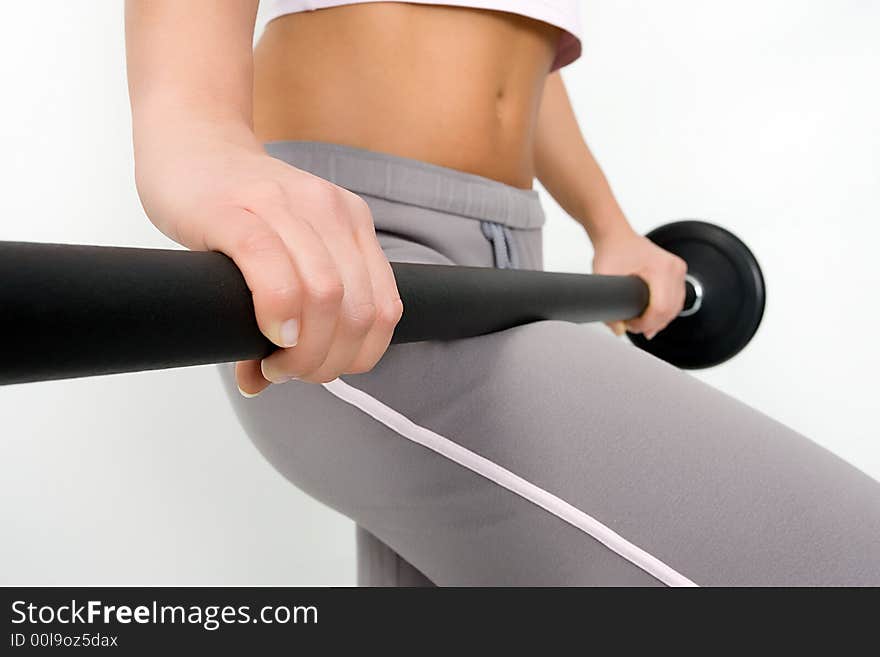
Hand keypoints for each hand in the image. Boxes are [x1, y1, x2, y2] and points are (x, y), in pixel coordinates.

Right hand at [133, 121, 402, 395]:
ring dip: (303, 350)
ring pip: (325, 296)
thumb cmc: (234, 208)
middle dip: (328, 361)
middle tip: (290, 372)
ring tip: (273, 362)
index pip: (385, 309)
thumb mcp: (279, 253)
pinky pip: (272, 267)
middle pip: (357, 311)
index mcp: (352, 224)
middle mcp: (329, 212)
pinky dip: (279, 311)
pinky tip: (270, 333)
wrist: (188, 143)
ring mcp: (285, 206)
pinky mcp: (236, 209)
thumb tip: (260, 383)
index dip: (363, 355)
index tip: (322, 369)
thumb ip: (288, 311)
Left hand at [592, 226, 687, 339]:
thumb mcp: (604, 279)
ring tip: (639, 322)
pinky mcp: (677, 272)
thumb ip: (609, 307)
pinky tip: (651, 316)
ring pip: (676, 308)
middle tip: (631, 325)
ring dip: (659, 320)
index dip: (645, 323)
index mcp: (660, 267)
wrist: (616, 236)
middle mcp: (674, 267)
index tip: (630, 325)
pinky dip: (665, 311)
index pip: (660, 308)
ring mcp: (678, 269)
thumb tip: (619, 330)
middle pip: (670, 311)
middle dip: (651, 324)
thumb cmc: (612, 251)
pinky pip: (677, 299)